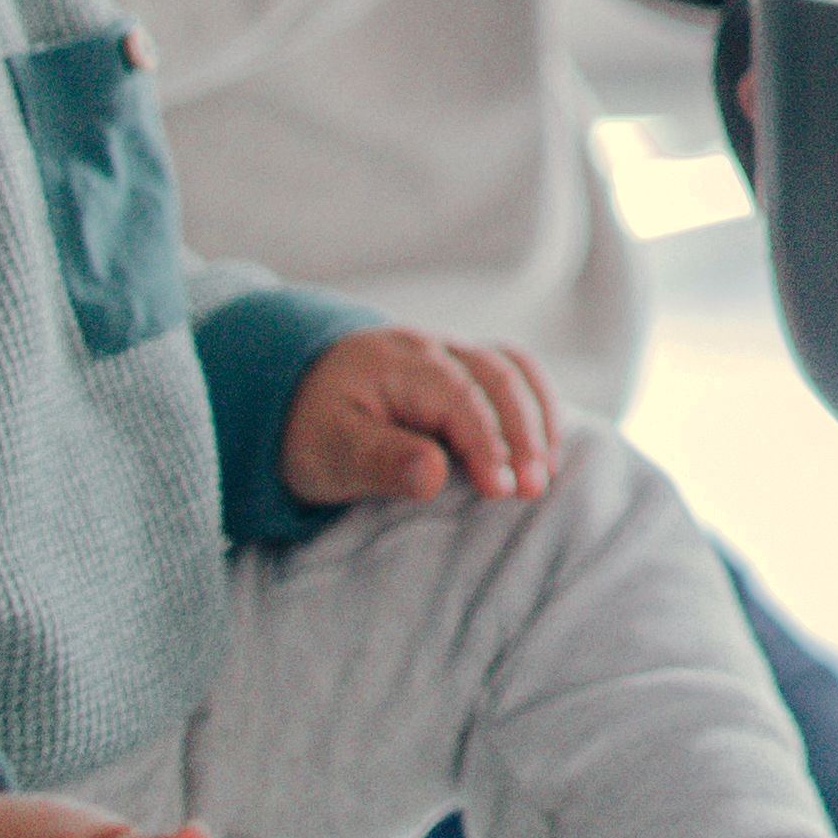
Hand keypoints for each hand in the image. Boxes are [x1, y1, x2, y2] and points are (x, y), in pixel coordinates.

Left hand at [283, 322, 558, 504]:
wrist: (292, 390)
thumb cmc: (313, 427)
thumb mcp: (330, 451)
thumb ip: (381, 461)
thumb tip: (435, 475)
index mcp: (398, 363)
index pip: (459, 398)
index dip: (487, 443)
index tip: (502, 490)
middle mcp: (433, 347)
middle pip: (497, 376)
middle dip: (522, 434)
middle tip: (532, 489)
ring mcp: (453, 351)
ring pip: (513, 367)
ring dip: (538, 418)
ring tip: (545, 472)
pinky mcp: (464, 367)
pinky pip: (514, 371)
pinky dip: (537, 406)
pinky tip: (543, 449)